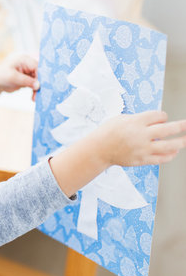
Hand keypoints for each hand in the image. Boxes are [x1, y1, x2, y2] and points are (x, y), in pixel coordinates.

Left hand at [0, 54, 39, 98]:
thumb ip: (26, 81)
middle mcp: (28, 64)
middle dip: (40, 84)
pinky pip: (34, 85)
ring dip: (38, 90)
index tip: (41, 86)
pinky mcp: (27, 79)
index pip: (37, 66)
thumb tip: (38, 85)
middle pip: (39, 74)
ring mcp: (28, 72)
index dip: (41, 76)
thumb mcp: (12, 77)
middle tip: (39, 95)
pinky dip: (35, 91)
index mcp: (24, 59)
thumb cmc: (0, 75)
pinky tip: (33, 97)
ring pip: (38, 80)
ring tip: (34, 98)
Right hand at [49, 110, 185, 196]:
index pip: (159, 116)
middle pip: (168, 129)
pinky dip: (170, 155)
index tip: (161, 118)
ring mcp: (142, 148)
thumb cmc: (109, 132)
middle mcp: (141, 135)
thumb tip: (157, 121)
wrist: (99, 149)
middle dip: (182, 126)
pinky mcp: (141, 159)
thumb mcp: (122, 118)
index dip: (162, 116)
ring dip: (181, 142)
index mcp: (136, 122)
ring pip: (169, 146)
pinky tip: (174, 152)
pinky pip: (161, 159)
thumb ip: (140, 119)